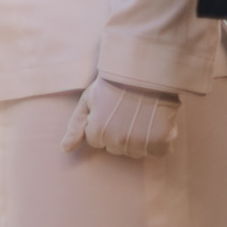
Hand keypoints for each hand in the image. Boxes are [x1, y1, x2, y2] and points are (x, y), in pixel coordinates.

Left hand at [61, 77, 180, 157]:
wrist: (142, 74)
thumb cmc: (112, 86)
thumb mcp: (87, 102)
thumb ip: (75, 128)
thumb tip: (65, 150)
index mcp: (98, 132)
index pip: (95, 142)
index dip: (100, 125)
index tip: (107, 111)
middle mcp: (118, 141)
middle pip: (115, 148)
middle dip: (116, 134)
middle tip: (123, 112)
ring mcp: (140, 143)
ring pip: (136, 152)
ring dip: (137, 139)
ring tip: (139, 117)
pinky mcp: (161, 142)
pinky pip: (158, 152)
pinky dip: (158, 142)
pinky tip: (154, 123)